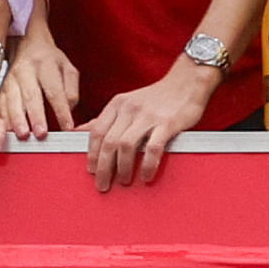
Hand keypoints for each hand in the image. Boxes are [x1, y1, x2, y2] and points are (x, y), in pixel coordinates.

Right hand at [0, 34, 78, 139]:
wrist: (24, 42)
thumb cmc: (47, 58)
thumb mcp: (67, 67)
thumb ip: (71, 89)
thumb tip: (68, 111)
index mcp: (45, 65)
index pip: (55, 91)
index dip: (61, 110)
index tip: (67, 126)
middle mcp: (26, 71)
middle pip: (31, 96)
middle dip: (36, 116)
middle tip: (41, 134)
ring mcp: (11, 78)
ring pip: (13, 100)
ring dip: (17, 119)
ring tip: (23, 134)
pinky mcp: (1, 86)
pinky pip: (0, 103)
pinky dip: (3, 117)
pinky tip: (7, 129)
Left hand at [84, 63, 215, 190]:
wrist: (187, 82)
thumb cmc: (156, 98)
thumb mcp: (126, 102)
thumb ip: (107, 118)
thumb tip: (81, 131)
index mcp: (117, 105)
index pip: (96, 132)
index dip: (92, 154)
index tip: (91, 171)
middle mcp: (129, 109)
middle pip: (108, 142)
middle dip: (103, 167)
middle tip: (102, 185)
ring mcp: (147, 116)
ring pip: (126, 145)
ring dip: (123, 167)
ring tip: (123, 182)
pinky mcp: (167, 123)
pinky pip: (153, 148)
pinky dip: (147, 164)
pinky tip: (146, 176)